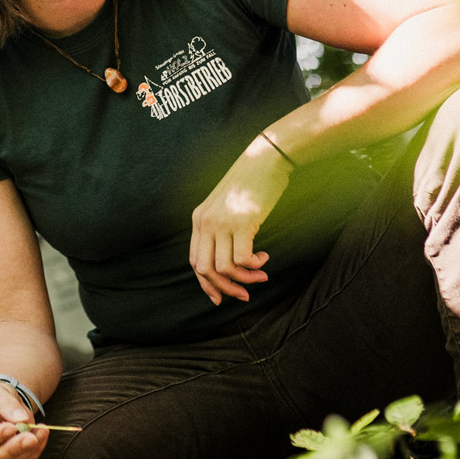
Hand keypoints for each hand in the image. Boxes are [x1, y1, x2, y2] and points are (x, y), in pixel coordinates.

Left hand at [188, 147, 291, 304]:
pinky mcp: (241, 222)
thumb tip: (230, 261)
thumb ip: (221, 228)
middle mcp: (205, 222)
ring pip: (224, 268)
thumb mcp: (226, 206)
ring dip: (245, 278)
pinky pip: (242, 259)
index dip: (206, 284)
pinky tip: (264, 257)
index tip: (222, 298)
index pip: (195, 261)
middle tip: (245, 295)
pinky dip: (254, 265)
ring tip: (261, 274)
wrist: (264, 160)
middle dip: (225, 289)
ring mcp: (222, 222)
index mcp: (198, 220)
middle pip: (205, 270)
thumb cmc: (250, 184)